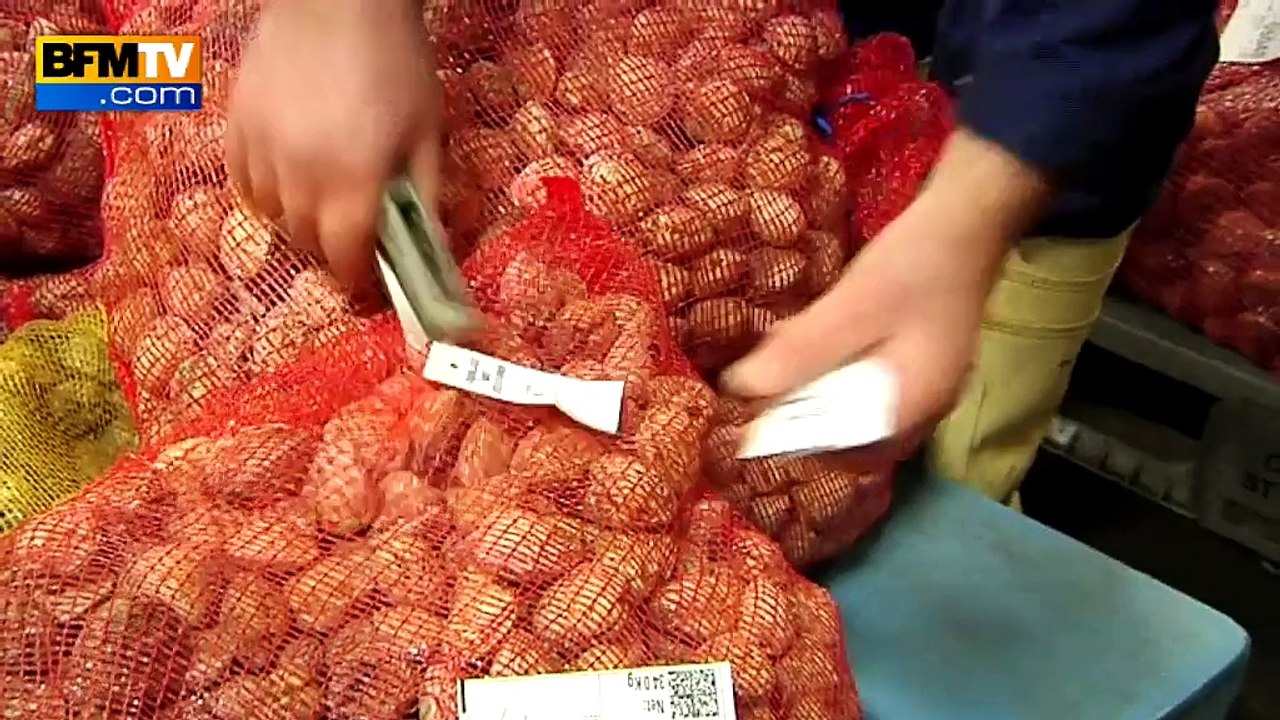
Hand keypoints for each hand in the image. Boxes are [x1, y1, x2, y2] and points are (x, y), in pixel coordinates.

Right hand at [226, 0, 439, 293]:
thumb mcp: (427, 134)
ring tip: (321, 205)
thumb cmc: (396, 64)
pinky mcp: (236, 124)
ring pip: (272, 215)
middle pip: (307, 240)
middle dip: (332, 250)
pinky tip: (285, 182)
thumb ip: (424, 197)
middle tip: (351, 240)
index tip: (366, 286)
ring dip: (298, 223)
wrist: (339, 0)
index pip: (346, 255)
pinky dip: (263, 193)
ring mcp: (262, 149)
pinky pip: (242, 182)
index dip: (356, 279)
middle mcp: (301, 174)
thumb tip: (428, 252)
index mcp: (354, 180)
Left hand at [722, 198, 995, 449]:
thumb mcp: (853, 305)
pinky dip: (831, 374)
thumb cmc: (916, 263)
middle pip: (848, 439)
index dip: (791, 436)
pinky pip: (865, 389)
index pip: (840, 452)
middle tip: (760, 382)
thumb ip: (802, 350)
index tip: (751, 410)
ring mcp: (921, 389)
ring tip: (777, 361)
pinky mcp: (914, 365)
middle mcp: (921, 412)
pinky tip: (809, 343)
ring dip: (812, 393)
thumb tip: (739, 388)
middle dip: (800, 415)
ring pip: (854, 414)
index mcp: (911, 409)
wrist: (969, 219)